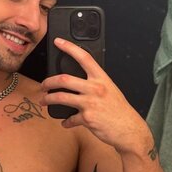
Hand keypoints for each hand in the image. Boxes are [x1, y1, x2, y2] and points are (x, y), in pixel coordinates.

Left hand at [41, 38, 151, 154]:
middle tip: (43, 85)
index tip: (59, 42)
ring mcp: (90, 103)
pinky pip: (70, 119)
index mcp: (101, 79)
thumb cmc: (119, 110)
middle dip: (48, 82)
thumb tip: (79, 83)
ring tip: (44, 100)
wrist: (128, 129)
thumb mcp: (110, 90)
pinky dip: (66, 122)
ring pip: (61, 97)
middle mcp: (95, 88)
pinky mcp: (87, 118)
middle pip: (64, 79)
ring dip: (48, 99)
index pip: (84, 57)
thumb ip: (95, 84)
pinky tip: (65, 122)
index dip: (70, 47)